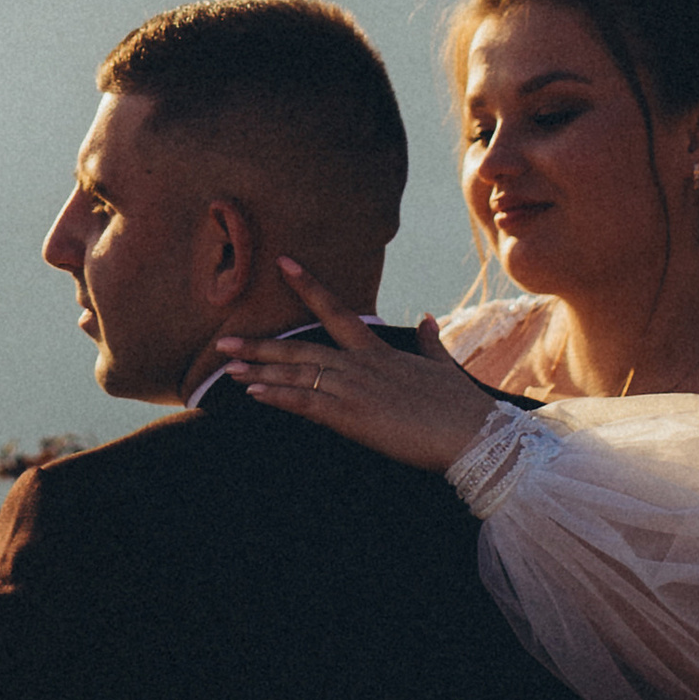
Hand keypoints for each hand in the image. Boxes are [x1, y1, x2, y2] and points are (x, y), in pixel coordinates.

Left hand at [215, 259, 495, 473]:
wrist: (476, 436)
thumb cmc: (461, 407)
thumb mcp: (443, 367)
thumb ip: (429, 342)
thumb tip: (426, 319)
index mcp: (380, 353)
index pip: (337, 311)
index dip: (308, 286)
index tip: (282, 263)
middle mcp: (362, 365)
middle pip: (302, 350)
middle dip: (261, 346)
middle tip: (223, 342)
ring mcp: (355, 389)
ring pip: (298, 374)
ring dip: (260, 371)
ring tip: (228, 368)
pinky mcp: (354, 416)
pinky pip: (307, 403)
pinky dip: (280, 396)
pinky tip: (255, 394)